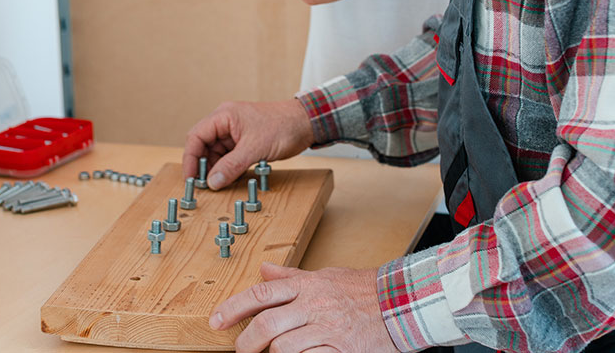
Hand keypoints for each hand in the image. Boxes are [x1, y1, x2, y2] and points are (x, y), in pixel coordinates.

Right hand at [182, 99, 313, 188]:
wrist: (306, 123)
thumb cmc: (283, 126)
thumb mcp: (255, 148)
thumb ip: (232, 166)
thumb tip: (213, 182)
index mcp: (224, 116)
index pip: (196, 136)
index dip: (191, 158)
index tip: (191, 177)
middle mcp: (226, 122)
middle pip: (204, 146)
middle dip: (203, 166)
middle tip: (204, 185)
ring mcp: (235, 131)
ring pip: (216, 153)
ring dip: (217, 169)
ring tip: (219, 184)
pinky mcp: (244, 141)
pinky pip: (229, 156)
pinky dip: (228, 168)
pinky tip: (231, 179)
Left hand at [210, 262, 398, 352]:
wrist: (399, 303)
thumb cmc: (361, 290)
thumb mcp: (324, 276)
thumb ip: (292, 276)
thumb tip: (264, 269)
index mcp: (307, 285)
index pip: (262, 293)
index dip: (234, 308)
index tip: (216, 321)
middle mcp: (314, 305)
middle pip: (267, 325)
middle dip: (246, 342)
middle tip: (241, 351)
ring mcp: (327, 329)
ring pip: (283, 347)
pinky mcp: (340, 350)